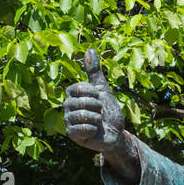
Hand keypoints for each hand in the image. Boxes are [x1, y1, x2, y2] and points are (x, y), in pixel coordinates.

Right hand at [64, 49, 139, 184]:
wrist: (116, 133)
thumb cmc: (108, 111)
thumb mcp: (103, 90)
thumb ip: (95, 72)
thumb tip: (90, 49)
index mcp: (72, 94)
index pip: (79, 87)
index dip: (93, 93)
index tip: (98, 97)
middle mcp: (67, 106)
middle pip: (80, 101)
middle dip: (96, 107)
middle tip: (99, 112)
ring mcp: (68, 120)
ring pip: (82, 115)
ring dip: (96, 118)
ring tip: (98, 121)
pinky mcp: (72, 135)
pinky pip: (81, 128)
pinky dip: (92, 129)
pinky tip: (94, 131)